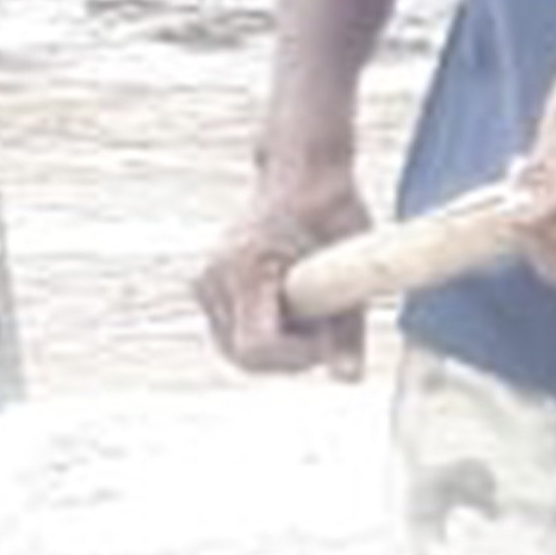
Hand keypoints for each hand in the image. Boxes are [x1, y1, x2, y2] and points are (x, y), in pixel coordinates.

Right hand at [195, 148, 372, 377]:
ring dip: (281, 346)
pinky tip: (293, 303)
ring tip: (311, 306)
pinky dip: (269, 333)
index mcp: (244, 269)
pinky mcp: (208, 289)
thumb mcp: (351, 271)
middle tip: (326, 324)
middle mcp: (212, 278)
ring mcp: (205, 284)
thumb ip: (348, 330)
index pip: (258, 349)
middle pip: (246, 357)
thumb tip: (347, 380)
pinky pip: (237, 335)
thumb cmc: (332, 214)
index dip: (299, 358)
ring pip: (239, 351)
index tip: (329, 337)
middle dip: (291, 355)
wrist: (302, 174)